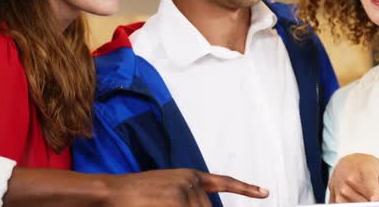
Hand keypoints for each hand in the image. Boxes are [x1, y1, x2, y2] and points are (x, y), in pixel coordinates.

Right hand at [104, 168, 268, 206]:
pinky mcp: (177, 201)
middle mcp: (191, 180)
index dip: (245, 188)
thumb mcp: (167, 190)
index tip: (264, 193)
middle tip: (168, 206)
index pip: (223, 182)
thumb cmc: (137, 194)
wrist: (114, 192)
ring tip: (162, 205)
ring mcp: (185, 191)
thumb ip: (188, 198)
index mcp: (190, 175)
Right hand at [328, 153, 378, 202]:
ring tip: (373, 197)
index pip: (370, 187)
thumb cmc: (364, 165)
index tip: (376, 198)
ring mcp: (341, 192)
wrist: (344, 163)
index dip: (374, 195)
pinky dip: (358, 205)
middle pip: (369, 201)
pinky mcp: (336, 199)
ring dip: (369, 204)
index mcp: (363, 171)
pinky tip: (362, 199)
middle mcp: (350, 181)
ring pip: (360, 206)